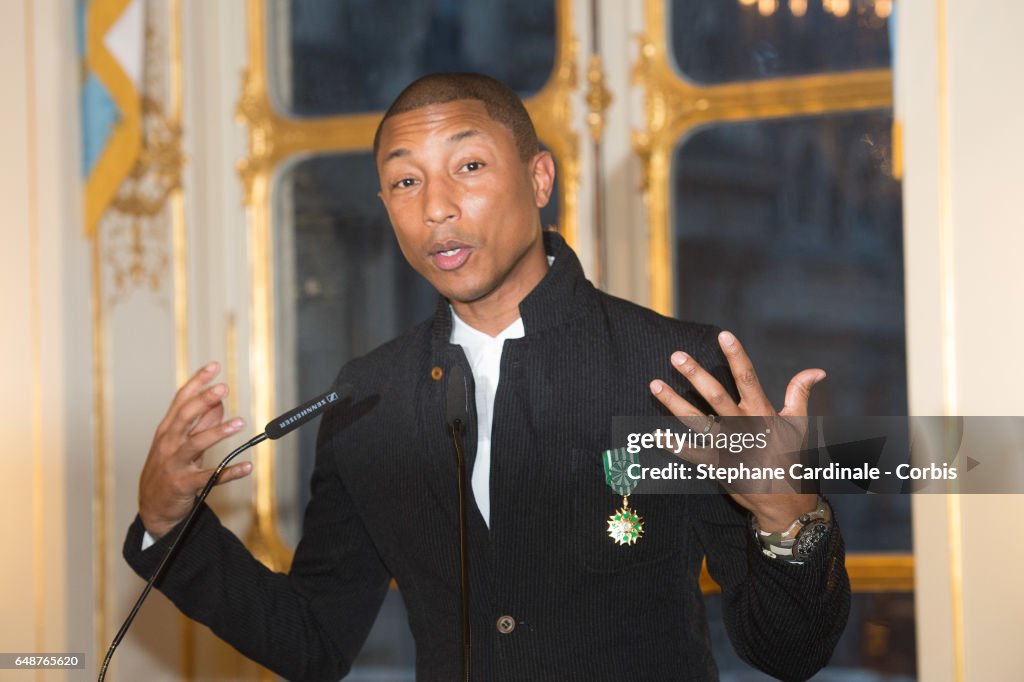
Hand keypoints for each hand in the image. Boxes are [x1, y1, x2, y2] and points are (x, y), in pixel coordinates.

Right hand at [138, 362, 251, 539]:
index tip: (214, 366)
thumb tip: (218, 403)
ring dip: (218, 432)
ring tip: (240, 423)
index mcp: (168, 429)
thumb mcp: (179, 442)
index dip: (198, 382)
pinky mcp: (185, 485)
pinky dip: (229, 472)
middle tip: (223, 387)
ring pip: (196, 444)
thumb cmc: (168, 468)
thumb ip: (199, 422)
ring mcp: (175, 464)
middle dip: (203, 400)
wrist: (153, 506)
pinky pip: (210, 477)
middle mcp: (168, 443)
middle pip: (185, 417)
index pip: (182, 400)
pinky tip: (247, 467)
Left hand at [649, 331, 823, 531]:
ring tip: (655, 384)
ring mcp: (729, 448)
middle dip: (695, 375)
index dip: (737, 356)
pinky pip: (691, 454)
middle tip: (676, 356)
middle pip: (716, 396)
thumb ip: (800, 393)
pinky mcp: (718, 467)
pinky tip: (655, 432)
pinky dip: (673, 445)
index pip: (748, 378)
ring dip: (674, 403)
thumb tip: (816, 370)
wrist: (786, 502)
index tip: (724, 335)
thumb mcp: (799, 424)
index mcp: (763, 414)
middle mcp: (744, 428)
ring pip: (697, 422)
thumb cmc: (792, 457)